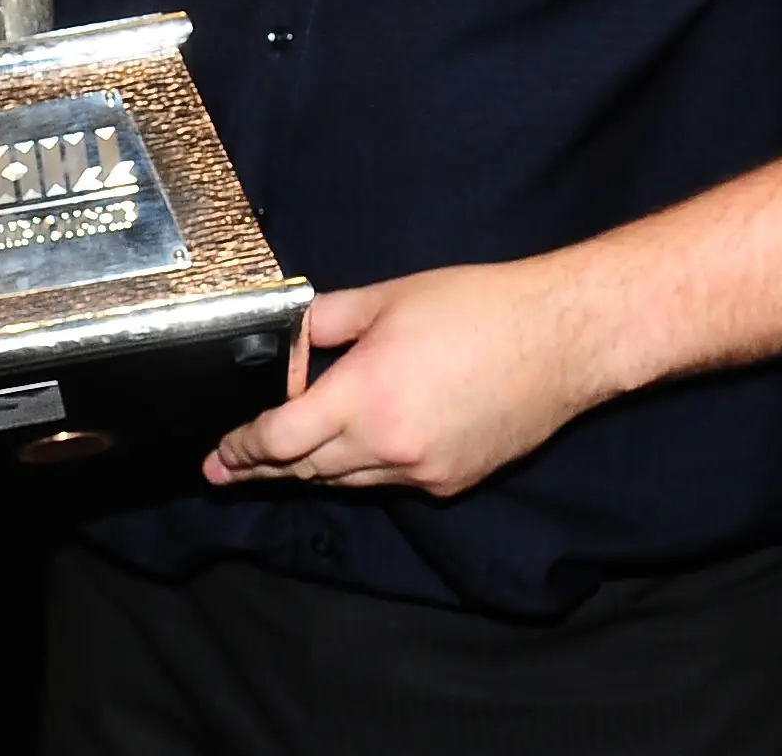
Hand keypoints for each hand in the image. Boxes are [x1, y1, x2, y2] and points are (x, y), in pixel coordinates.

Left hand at [207, 261, 610, 496]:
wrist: (559, 339)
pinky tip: (355, 451)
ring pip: (346, 481)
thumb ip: (324, 323)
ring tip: (278, 467)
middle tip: (227, 472)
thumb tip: (289, 343)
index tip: (222, 451)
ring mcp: (421, 470)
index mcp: (363, 395)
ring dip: (310, 471)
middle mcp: (387, 444)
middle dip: (262, 469)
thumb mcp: (385, 299)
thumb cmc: (477, 308)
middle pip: (305, 470)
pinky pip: (389, 481)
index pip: (279, 441)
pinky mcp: (450, 481)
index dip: (242, 449)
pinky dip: (364, 468)